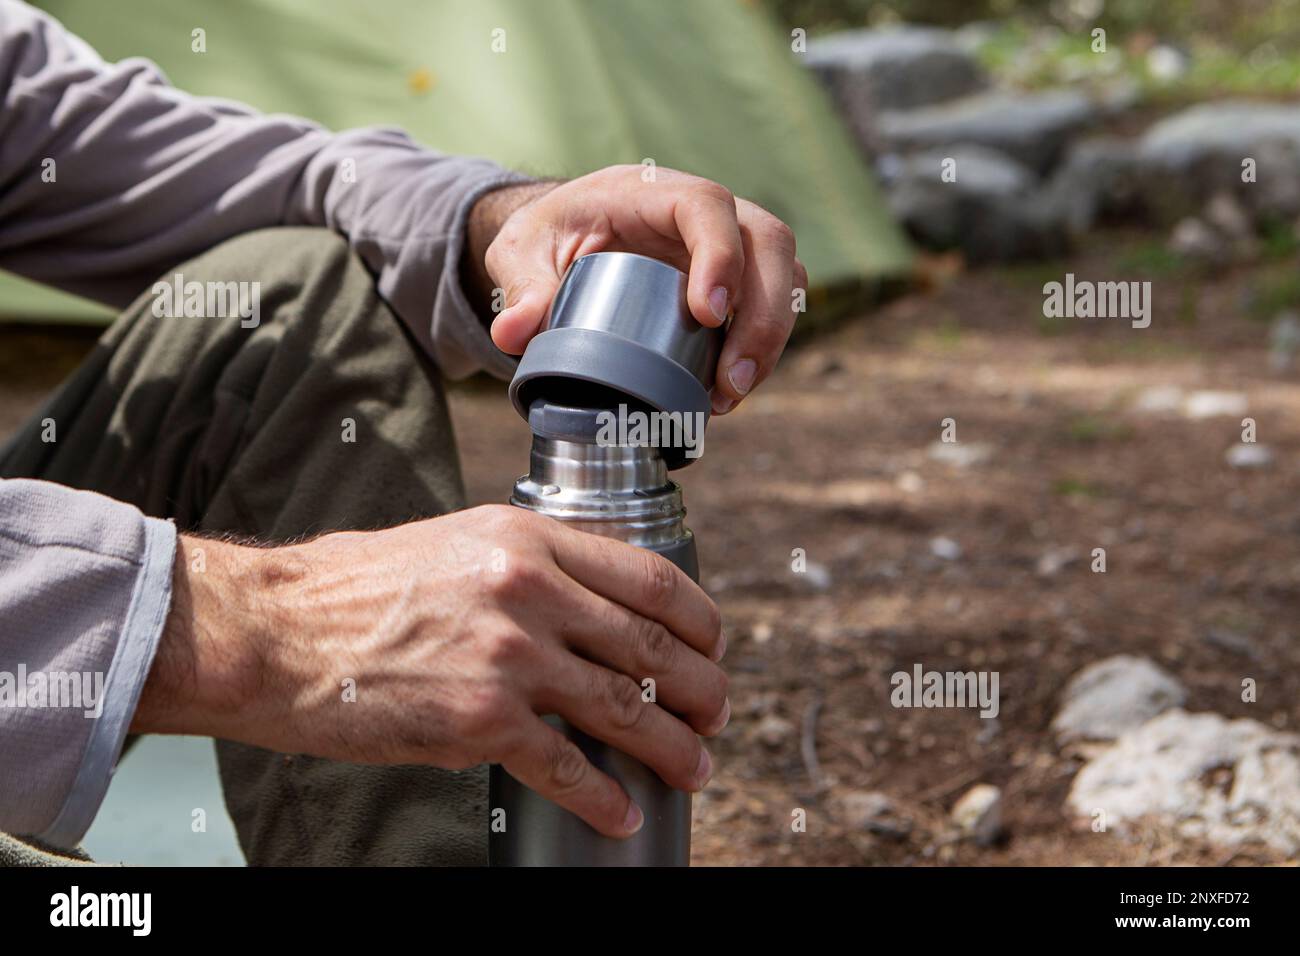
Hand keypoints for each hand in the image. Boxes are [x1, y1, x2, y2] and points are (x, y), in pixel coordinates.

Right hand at [136, 505, 728, 838]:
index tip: (710, 644)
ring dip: (672, 746)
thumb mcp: (457, 543)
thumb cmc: (355, 588)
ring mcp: (508, 658)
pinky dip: (604, 796)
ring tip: (695, 766)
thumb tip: (589, 602)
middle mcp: (529, 591)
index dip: (699, 620)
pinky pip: (567, 767)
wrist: (277, 632)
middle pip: (651, 647)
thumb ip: (529, 564)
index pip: (651, 577)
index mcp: (528, 540)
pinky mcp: (479, 722)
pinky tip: (623, 810)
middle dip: (700, 688)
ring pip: (625, 709)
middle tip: (714, 713)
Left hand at [464, 166, 806, 413]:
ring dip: (769, 338)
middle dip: (762, 314)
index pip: (706, 205)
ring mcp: (730, 243)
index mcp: (652, 191)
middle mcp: (704, 211)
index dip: (719, 254)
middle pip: (769, 241)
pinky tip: (726, 392)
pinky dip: (761, 349)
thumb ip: (521, 288)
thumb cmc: (549, 236)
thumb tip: (514, 333)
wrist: (565, 238)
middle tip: (730, 379)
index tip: (707, 313)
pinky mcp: (738, 279)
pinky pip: (774, 304)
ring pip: (785, 274)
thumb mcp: (522, 254)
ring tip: (729, 394)